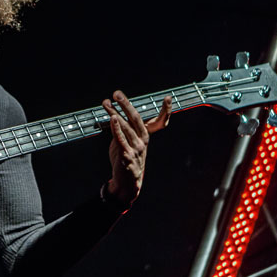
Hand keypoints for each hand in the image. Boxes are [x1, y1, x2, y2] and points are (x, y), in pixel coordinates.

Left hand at [102, 91, 171, 208]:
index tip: (169, 98)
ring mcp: (136, 148)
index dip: (166, 111)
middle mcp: (143, 141)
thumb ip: (125, 129)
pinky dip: (116, 128)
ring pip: (126, 127)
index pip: (161, 122)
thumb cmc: (127, 159)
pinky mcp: (127, 156)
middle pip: (136, 119)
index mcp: (146, 136)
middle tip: (117, 93)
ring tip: (107, 103)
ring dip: (114, 113)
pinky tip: (112, 119)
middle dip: (126, 104)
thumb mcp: (129, 141)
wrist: (127, 183)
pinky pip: (121, 139)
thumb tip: (116, 113)